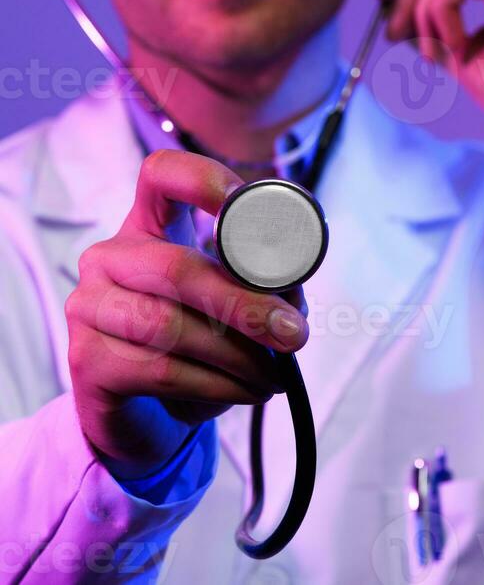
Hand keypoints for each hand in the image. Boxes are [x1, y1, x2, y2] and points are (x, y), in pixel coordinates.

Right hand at [64, 149, 308, 479]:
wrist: (147, 411)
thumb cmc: (197, 341)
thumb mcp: (232, 303)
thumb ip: (262, 287)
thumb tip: (292, 298)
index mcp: (149, 224)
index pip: (162, 174)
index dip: (203, 179)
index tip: (244, 203)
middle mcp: (109, 256)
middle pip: (177, 267)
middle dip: (244, 304)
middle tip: (293, 333)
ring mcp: (89, 305)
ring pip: (169, 325)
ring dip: (237, 355)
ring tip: (272, 375)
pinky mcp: (86, 359)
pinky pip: (161, 370)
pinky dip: (217, 385)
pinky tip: (244, 391)